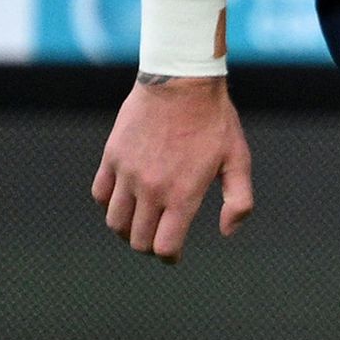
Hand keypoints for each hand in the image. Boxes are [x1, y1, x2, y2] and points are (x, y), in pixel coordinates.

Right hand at [93, 77, 255, 261]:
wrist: (181, 82)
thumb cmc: (215, 122)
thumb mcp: (238, 159)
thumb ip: (239, 200)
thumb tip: (227, 231)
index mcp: (182, 194)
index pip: (165, 246)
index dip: (169, 256)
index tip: (173, 255)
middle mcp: (151, 189)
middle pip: (138, 239)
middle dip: (149, 246)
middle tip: (159, 240)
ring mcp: (127, 174)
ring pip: (115, 222)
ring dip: (126, 230)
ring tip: (140, 224)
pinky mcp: (112, 157)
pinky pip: (100, 194)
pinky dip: (110, 205)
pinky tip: (124, 201)